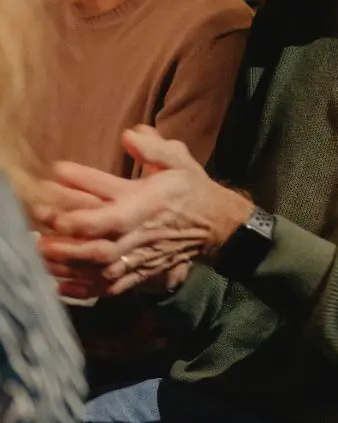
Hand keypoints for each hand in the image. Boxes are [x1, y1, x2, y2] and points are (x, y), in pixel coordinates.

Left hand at [34, 126, 251, 298]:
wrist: (215, 222)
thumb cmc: (191, 188)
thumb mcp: (179, 159)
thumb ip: (154, 146)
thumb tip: (129, 134)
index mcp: (147, 204)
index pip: (110, 210)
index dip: (80, 208)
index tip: (53, 195)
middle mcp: (140, 233)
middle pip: (98, 244)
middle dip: (65, 241)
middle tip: (37, 230)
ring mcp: (139, 255)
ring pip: (101, 268)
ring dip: (69, 266)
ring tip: (41, 257)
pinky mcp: (140, 270)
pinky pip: (111, 285)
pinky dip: (85, 289)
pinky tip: (60, 286)